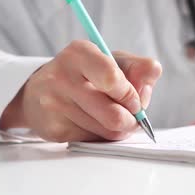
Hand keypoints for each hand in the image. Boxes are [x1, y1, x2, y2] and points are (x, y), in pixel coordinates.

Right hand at [0, 40, 161, 141]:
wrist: (40, 92)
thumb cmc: (87, 74)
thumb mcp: (113, 62)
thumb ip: (138, 67)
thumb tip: (154, 71)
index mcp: (79, 53)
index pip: (112, 78)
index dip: (131, 95)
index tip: (135, 100)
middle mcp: (61, 77)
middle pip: (113, 115)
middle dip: (131, 119)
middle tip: (131, 114)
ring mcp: (54, 104)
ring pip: (107, 131)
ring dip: (118, 129)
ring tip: (110, 115)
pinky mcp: (53, 130)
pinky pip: (93, 142)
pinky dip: (101, 135)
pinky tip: (92, 122)